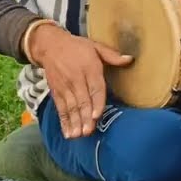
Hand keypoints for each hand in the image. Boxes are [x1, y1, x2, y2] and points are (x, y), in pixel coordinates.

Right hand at [30, 23, 133, 138]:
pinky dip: (64, 122)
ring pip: (70, 107)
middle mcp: (76, 79)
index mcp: (89, 68)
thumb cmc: (77, 47)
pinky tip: (68, 133)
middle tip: (89, 131)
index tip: (97, 115)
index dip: (96, 102)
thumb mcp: (95, 46)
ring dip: (74, 122)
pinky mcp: (56, 93)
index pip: (94, 87)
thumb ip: (112, 55)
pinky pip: (60, 109)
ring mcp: (65, 87)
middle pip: (82, 100)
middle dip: (85, 117)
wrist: (50, 46)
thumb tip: (130, 59)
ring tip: (79, 135)